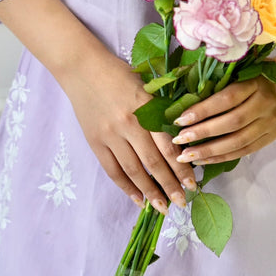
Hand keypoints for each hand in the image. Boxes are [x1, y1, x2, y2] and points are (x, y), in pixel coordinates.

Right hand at [60, 51, 196, 213]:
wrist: (82, 68)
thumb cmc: (119, 73)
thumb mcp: (146, 87)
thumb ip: (160, 112)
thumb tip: (180, 140)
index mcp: (146, 108)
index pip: (168, 145)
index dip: (181, 168)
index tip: (193, 183)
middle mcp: (129, 123)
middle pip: (153, 162)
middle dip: (170, 185)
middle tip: (182, 202)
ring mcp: (110, 134)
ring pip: (133, 170)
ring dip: (150, 191)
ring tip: (162, 207)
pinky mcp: (94, 141)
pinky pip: (112, 170)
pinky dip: (125, 186)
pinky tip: (137, 199)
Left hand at [171, 76, 275, 164]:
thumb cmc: (256, 76)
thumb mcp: (242, 71)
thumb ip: (220, 82)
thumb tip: (184, 98)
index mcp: (256, 83)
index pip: (226, 99)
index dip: (202, 110)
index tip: (180, 119)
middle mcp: (265, 104)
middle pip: (232, 122)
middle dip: (202, 133)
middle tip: (178, 140)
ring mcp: (270, 123)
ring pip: (238, 141)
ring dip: (209, 151)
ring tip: (185, 156)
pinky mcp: (270, 138)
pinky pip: (244, 151)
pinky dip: (222, 157)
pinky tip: (203, 160)